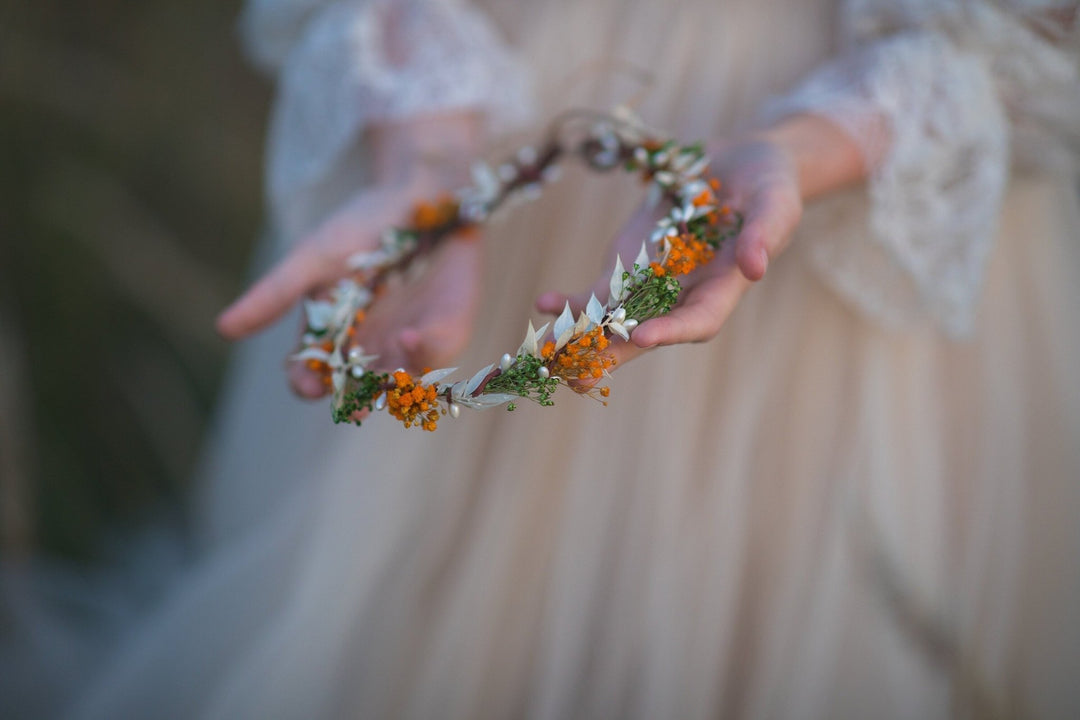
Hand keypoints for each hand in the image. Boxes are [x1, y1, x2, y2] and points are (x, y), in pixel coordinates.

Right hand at [216, 178, 481, 397]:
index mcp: (332, 335)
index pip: (313, 374)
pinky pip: (437, 352)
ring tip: (386, 380)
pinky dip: (425, 351)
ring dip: (393, 384)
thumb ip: (275, 293)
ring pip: (399, 380)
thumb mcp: (313, 258)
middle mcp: (370, 347)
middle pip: (358, 388)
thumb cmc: (361, 224)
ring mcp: (409, 342)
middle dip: (357, 399)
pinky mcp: (446, 328)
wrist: (419, 192)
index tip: (307, 383)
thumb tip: (223, 329)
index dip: (308, 383)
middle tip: (355, 406)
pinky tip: (409, 338)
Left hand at [537, 134, 803, 366]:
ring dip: (580, 339)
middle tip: (577, 379)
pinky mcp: (628, 264)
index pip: (698, 321)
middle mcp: (684, 295)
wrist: (741, 164)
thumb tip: (755, 268)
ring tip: (545, 355)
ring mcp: (652, 282)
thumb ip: (765, 233)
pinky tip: (544, 305)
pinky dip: (572, 300)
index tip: (643, 335)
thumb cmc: (769, 185)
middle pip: (646, 333)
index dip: (671, 331)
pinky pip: (598, 291)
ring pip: (614, 320)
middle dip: (612, 356)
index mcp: (722, 289)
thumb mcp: (777, 203)